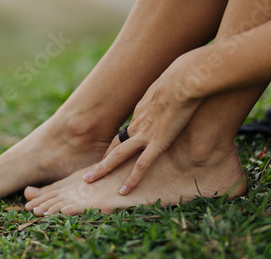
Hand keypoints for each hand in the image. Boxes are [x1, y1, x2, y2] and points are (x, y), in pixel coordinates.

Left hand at [83, 69, 202, 194]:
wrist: (183, 81)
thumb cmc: (181, 78)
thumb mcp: (166, 87)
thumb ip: (163, 98)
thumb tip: (166, 98)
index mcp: (139, 112)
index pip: (125, 133)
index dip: (116, 145)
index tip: (110, 155)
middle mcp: (137, 124)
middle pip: (114, 145)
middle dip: (101, 160)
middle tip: (87, 172)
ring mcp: (145, 134)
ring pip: (117, 155)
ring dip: (102, 169)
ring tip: (89, 181)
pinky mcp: (158, 142)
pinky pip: (142, 165)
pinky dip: (132, 179)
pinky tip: (124, 191)